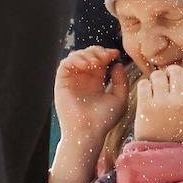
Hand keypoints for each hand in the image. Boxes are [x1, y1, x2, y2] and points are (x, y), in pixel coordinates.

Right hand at [51, 48, 127, 182]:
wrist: (88, 132)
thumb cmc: (104, 119)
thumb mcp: (119, 98)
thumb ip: (121, 81)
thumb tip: (117, 64)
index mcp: (96, 82)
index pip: (99, 60)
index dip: (106, 53)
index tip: (115, 53)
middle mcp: (83, 79)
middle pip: (87, 54)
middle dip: (97, 51)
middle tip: (105, 56)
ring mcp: (72, 80)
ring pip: (76, 56)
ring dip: (86, 54)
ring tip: (96, 62)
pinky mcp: (62, 83)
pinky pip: (65, 64)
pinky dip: (75, 59)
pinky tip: (86, 65)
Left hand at [133, 65, 182, 142]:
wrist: (160, 153)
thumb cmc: (180, 136)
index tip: (179, 76)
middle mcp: (180, 101)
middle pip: (175, 71)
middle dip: (170, 72)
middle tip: (166, 79)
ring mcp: (162, 103)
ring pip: (158, 75)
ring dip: (156, 78)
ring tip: (155, 86)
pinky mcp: (145, 107)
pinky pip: (144, 84)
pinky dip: (144, 85)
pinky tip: (147, 92)